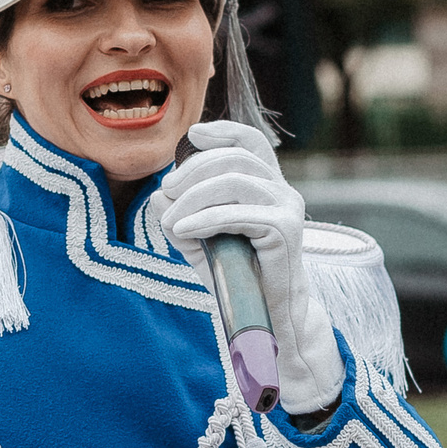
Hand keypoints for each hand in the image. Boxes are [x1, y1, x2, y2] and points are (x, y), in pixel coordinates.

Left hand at [157, 121, 344, 413]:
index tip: (192, 135)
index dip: (222, 131)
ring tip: (170, 220)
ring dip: (193, 197)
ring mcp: (288, 208)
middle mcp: (283, 191)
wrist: (268, 316)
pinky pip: (237, 213)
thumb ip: (181, 216)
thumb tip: (158, 194)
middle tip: (165, 192)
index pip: (249, 141)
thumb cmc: (236, 276)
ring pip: (233, 181)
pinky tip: (181, 229)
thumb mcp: (201, 241)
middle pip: (232, 159)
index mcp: (268, 186)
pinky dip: (203, 219)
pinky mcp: (286, 229)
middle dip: (191, 173)